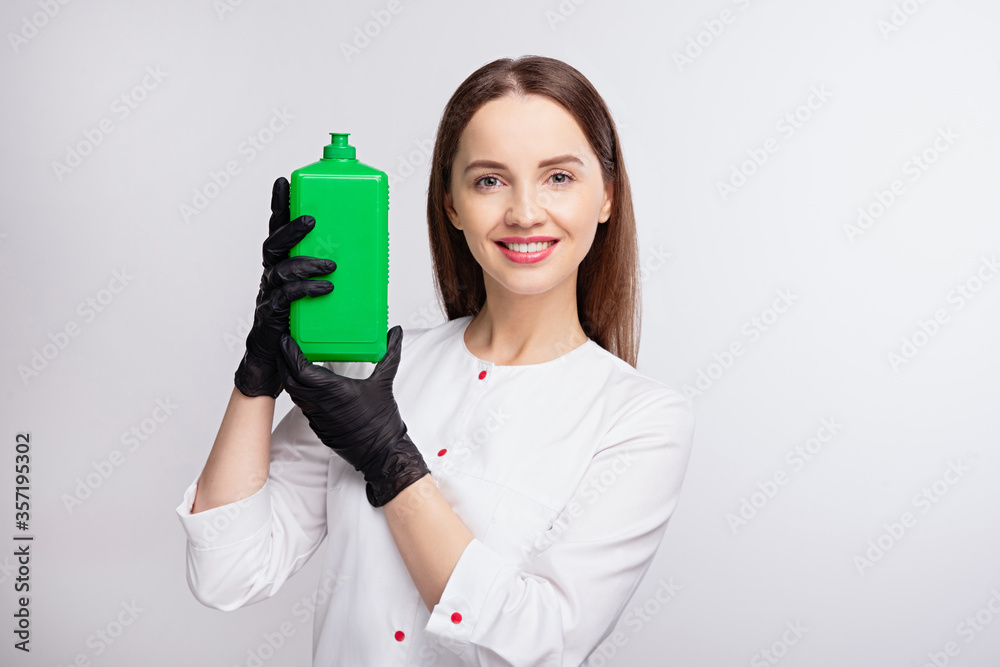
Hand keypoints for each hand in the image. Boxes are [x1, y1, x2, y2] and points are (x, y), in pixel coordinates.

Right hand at [234, 177, 336, 397]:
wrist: (284, 366)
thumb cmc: (304, 329)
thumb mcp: (324, 297)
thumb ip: (339, 278)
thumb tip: (373, 263)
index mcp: (283, 267)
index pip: (279, 231)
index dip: (279, 206)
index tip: (284, 181)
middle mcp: (272, 277)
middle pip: (274, 243)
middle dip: (290, 227)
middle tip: (312, 219)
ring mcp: (269, 296)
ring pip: (279, 270)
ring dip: (305, 263)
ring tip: (331, 264)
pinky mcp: (272, 317)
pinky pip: (286, 298)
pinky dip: (306, 290)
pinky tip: (325, 288)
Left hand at [276, 326, 430, 507]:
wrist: (381, 452)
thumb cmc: (382, 421)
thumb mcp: (385, 382)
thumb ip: (390, 353)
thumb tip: (396, 333)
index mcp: (334, 390)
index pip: (300, 369)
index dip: (290, 353)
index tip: (287, 340)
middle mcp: (320, 403)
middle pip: (289, 380)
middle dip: (283, 361)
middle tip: (284, 345)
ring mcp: (317, 416)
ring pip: (294, 393)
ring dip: (289, 376)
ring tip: (292, 359)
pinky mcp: (318, 425)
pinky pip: (302, 404)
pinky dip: (299, 390)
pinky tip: (306, 381)